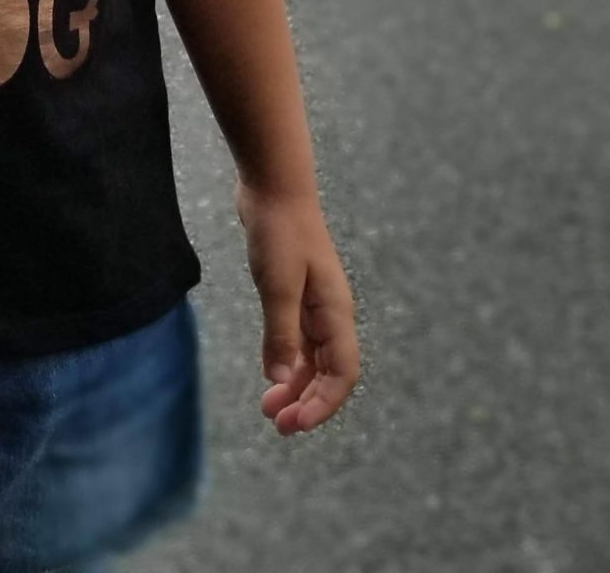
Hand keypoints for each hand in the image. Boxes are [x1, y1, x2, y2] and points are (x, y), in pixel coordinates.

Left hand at [234, 179, 359, 434]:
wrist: (273, 185)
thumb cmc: (279, 230)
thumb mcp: (277, 284)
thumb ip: (280, 332)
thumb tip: (279, 380)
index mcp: (335, 312)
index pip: (341, 373)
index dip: (322, 404)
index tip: (294, 423)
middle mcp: (329, 312)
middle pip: (328, 372)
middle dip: (306, 402)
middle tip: (277, 425)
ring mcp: (313, 302)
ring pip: (311, 358)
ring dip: (293, 385)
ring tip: (268, 408)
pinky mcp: (294, 291)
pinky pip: (296, 339)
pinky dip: (285, 359)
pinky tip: (269, 372)